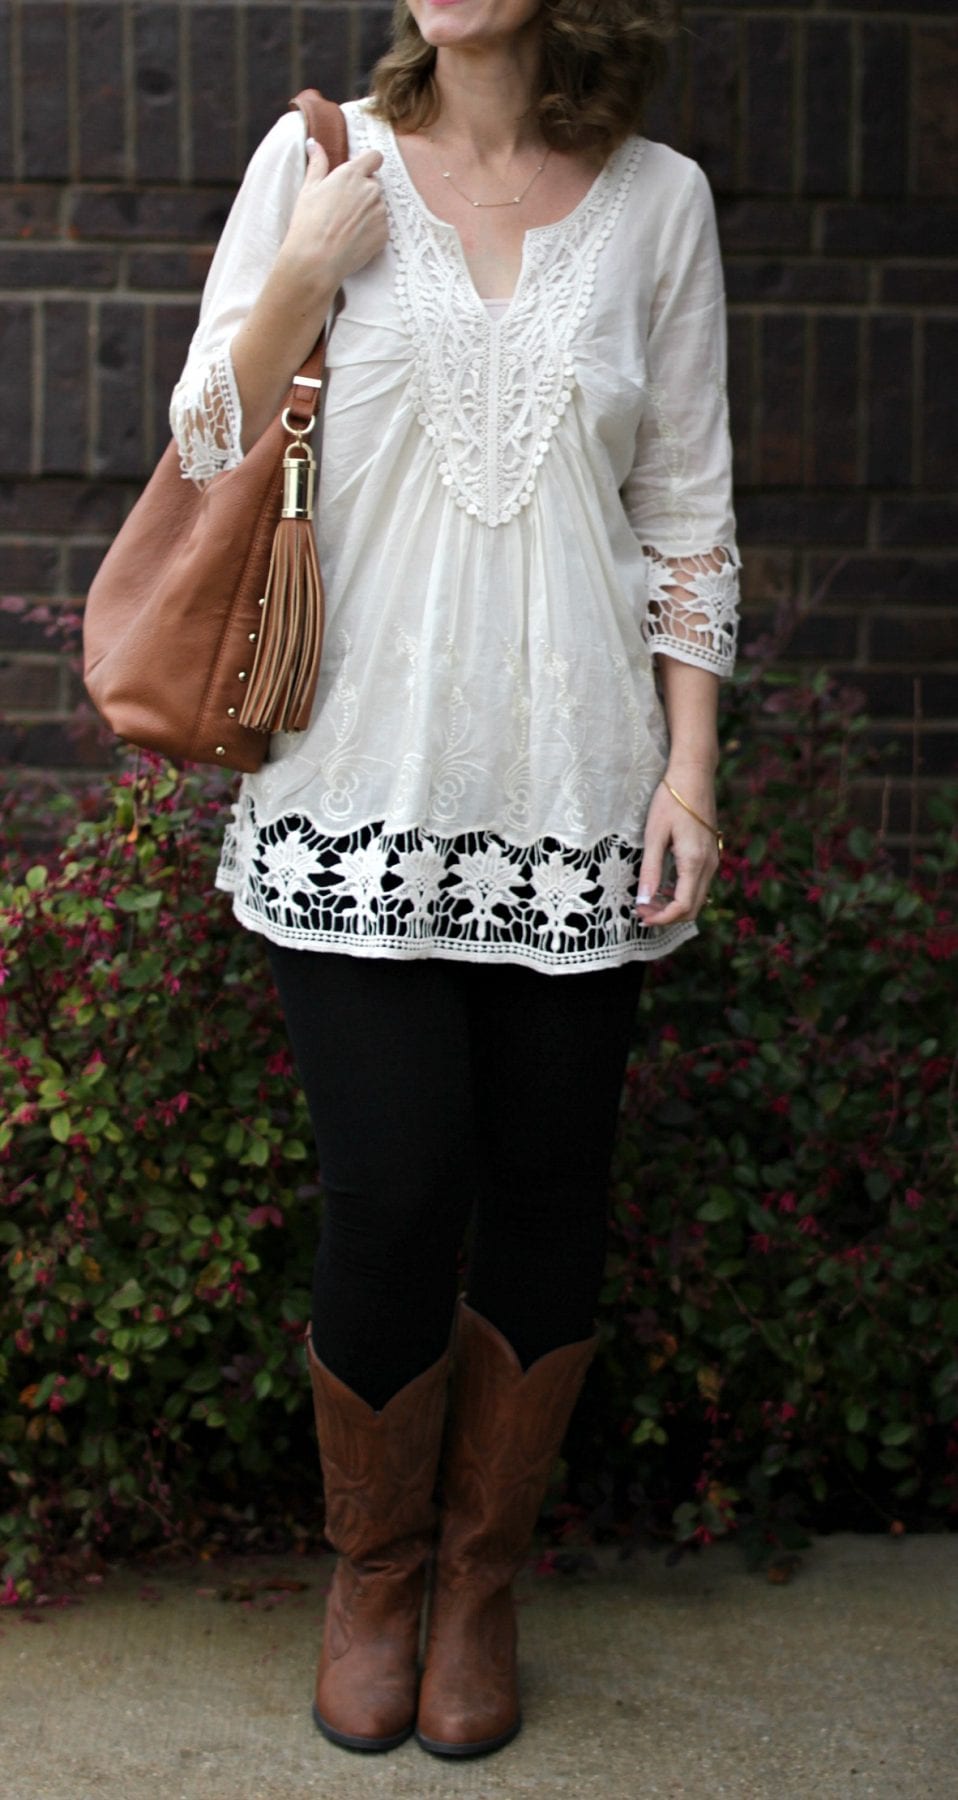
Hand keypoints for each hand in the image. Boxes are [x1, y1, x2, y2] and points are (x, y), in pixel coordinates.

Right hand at [278, 141, 388, 294]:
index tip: (360, 172)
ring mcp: (380, 212)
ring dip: (367, 211)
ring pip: (378, 205)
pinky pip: (381, 226)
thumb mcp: (309, 189)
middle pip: (374, 184)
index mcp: (352, 174)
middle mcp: (371, 190)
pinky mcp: (384, 233)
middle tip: (343, 207)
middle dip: (362, 191)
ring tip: (346, 226)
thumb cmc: (309, 224)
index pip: (374, 156)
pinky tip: (353, 239)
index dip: (368, 163)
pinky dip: (371, 230)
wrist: (317, 260)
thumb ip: (317, 164)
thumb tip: (314, 144)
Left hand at [634, 767, 719, 927]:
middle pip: (693, 908)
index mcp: (694, 862)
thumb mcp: (654, 835)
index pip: (683, 907)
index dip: (661, 918)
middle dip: (667, 916)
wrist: (693, 775)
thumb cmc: (671, 800)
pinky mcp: (710, 855)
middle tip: (641, 912)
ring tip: (648, 901)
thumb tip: (643, 900)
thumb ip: (650, 870)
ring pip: (697, 898)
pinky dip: (681, 893)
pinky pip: (698, 884)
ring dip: (673, 906)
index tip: (640, 915)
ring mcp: (713, 860)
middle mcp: (709, 865)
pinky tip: (662, 886)